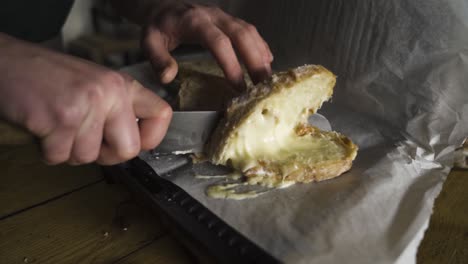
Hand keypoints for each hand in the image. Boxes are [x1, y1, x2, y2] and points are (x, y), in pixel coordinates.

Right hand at [0, 34, 171, 164]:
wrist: (7, 62)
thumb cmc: (49, 76)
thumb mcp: (95, 84)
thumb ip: (117, 109)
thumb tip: (134, 143)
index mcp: (121, 85)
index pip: (162, 115)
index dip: (152, 138)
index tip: (138, 143)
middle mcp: (109, 93)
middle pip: (128, 150)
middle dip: (106, 156)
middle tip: (86, 141)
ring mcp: (86, 106)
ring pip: (89, 157)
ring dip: (69, 150)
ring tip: (57, 125)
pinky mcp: (60, 119)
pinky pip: (60, 157)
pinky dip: (48, 151)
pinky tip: (43, 128)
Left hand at [142, 3, 273, 85]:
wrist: (164, 6)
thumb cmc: (159, 27)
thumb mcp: (150, 42)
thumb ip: (158, 59)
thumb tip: (168, 77)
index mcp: (195, 22)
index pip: (219, 42)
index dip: (231, 64)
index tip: (239, 86)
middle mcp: (214, 16)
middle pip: (242, 35)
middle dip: (255, 61)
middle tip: (262, 85)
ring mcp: (224, 17)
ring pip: (249, 32)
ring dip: (261, 54)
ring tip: (267, 78)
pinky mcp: (230, 20)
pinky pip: (250, 31)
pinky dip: (260, 45)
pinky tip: (267, 61)